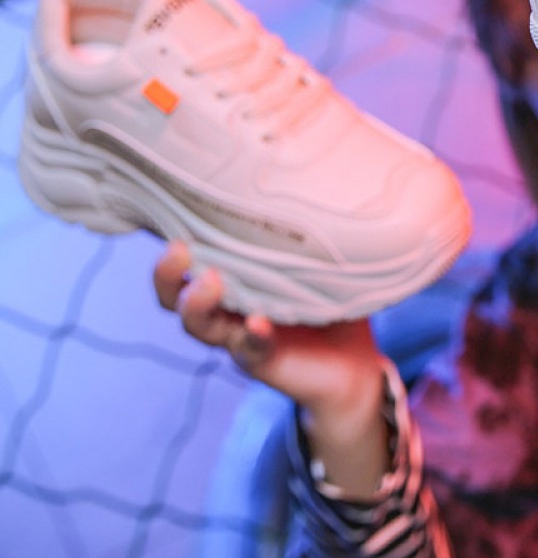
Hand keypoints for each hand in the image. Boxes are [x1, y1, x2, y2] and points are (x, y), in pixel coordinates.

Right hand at [154, 241, 389, 494]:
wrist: (350, 364)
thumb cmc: (330, 303)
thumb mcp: (316, 264)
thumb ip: (305, 239)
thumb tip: (313, 193)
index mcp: (233, 278)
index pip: (189, 262)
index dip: (175, 245)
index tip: (177, 219)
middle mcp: (226, 307)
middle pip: (176, 296)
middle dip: (167, 274)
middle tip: (178, 250)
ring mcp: (238, 335)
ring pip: (199, 325)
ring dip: (198, 304)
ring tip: (211, 283)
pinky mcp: (260, 359)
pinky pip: (249, 347)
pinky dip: (253, 334)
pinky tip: (258, 323)